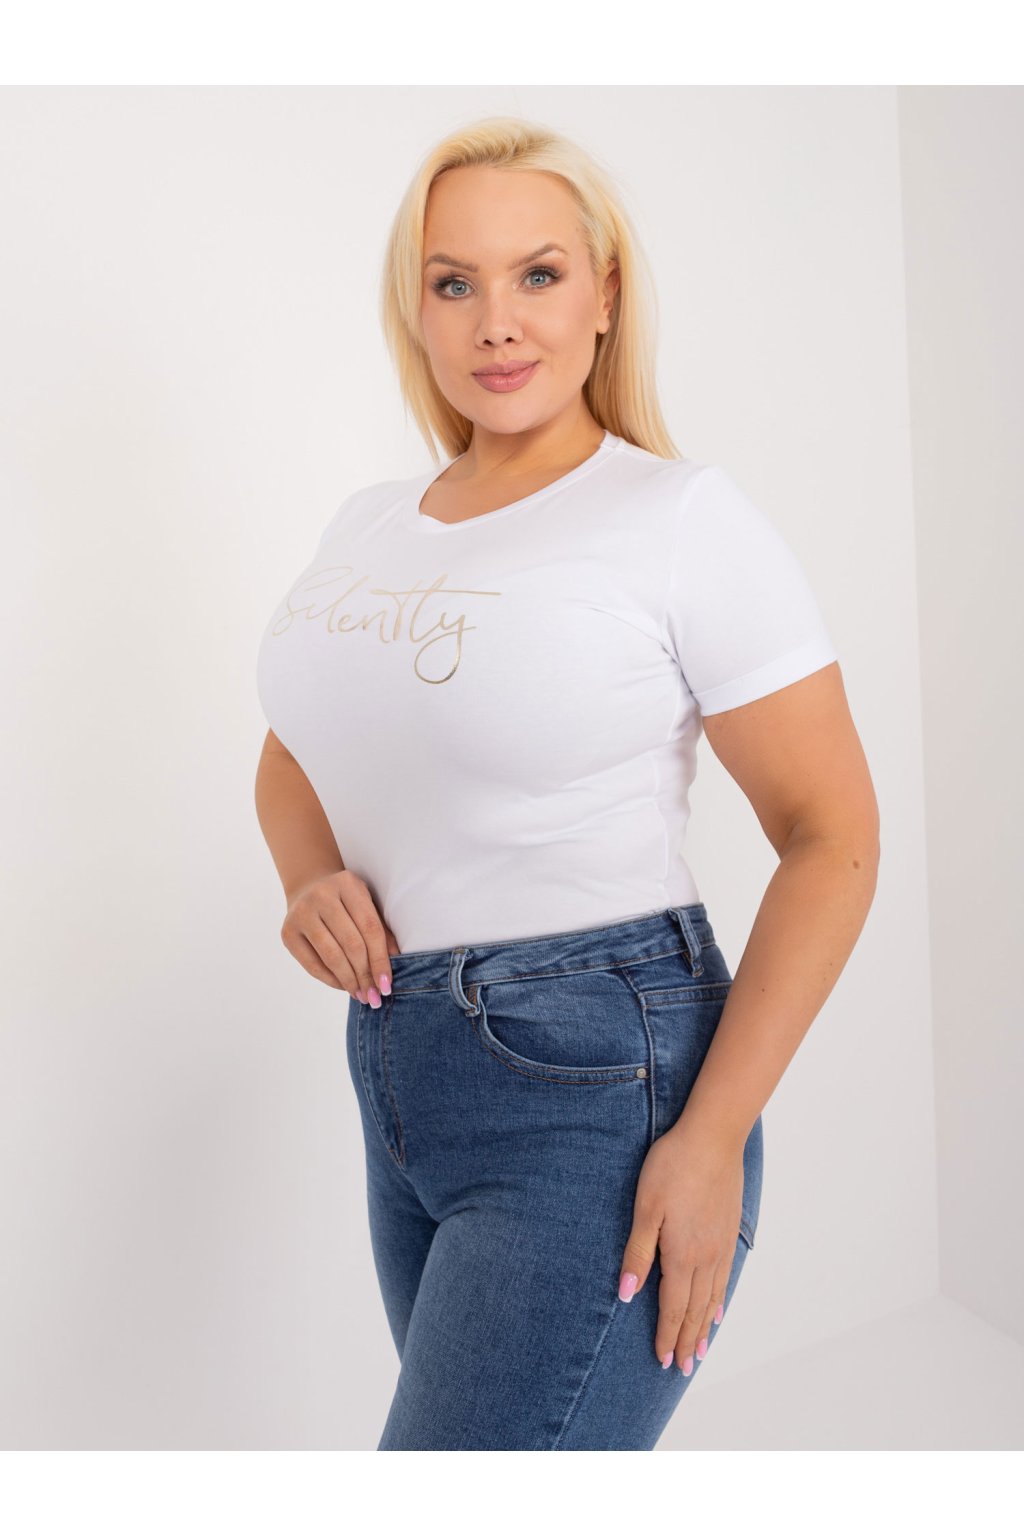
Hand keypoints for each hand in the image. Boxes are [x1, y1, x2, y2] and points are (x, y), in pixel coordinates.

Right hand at [281, 869, 400, 1003]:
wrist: (307, 888)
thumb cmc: (346, 901)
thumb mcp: (367, 904)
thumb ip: (381, 931)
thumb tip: (390, 969)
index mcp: (347, 884)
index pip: (370, 928)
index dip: (380, 959)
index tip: (387, 984)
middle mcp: (321, 896)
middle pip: (351, 944)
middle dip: (365, 975)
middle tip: (374, 995)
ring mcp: (301, 914)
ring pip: (332, 956)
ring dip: (349, 981)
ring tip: (361, 995)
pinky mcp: (288, 933)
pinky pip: (312, 964)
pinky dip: (331, 980)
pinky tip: (343, 986)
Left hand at [617, 1115, 745, 1371]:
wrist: (714, 1137)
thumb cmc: (673, 1166)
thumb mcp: (646, 1207)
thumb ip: (638, 1253)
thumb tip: (626, 1295)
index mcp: (682, 1255)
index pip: (672, 1307)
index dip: (666, 1335)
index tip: (662, 1361)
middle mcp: (706, 1257)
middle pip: (695, 1310)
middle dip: (686, 1340)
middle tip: (681, 1368)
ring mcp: (721, 1244)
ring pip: (712, 1297)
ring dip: (704, 1326)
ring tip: (699, 1349)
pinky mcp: (729, 1230)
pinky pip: (725, 1277)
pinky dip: (719, 1300)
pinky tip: (718, 1306)